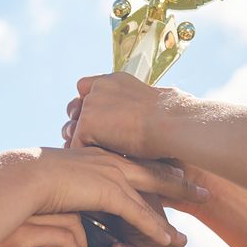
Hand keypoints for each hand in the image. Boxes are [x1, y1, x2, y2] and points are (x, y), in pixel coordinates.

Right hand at [24, 146, 199, 246]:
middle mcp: (110, 160)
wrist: (21, 178)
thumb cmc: (33, 180)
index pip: (137, 160)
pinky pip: (139, 213)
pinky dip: (156, 228)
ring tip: (197, 216)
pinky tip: (170, 239)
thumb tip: (75, 190)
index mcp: (100, 153)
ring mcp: (111, 174)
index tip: (178, 172)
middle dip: (180, 180)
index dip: (159, 167)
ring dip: (178, 203)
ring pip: (153, 192)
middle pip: (155, 170)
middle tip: (202, 188)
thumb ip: (75, 182)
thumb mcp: (59, 177)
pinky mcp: (108, 192)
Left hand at [62, 73, 183, 160]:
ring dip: (79, 140)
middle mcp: (99, 88)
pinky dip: (85, 156)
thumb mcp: (150, 106)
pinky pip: (76, 145)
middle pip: (76, 107)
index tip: (96, 121)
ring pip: (74, 127)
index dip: (87, 106)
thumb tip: (131, 122)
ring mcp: (91, 105)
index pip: (86, 88)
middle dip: (78, 123)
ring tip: (90, 154)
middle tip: (86, 138)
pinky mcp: (87, 124)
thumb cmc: (171, 121)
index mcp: (114, 81)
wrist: (172, 125)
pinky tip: (94, 165)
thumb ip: (128, 108)